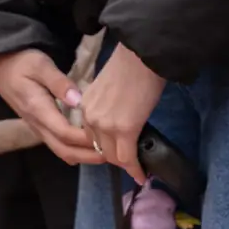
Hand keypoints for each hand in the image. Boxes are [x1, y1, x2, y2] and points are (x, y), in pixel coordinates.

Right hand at [0, 50, 103, 166]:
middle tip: (111, 155)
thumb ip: (59, 83)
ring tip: (104, 153)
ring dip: (82, 156)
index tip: (107, 138)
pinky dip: (75, 149)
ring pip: (61, 150)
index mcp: (38, 110)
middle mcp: (38, 124)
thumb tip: (78, 100)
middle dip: (87, 156)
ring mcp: (38, 128)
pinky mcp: (40, 126)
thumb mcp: (40, 65)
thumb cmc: (21, 61)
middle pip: (64, 150)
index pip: (64, 133)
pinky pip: (58, 144)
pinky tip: (89, 144)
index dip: (85, 139)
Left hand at [79, 44, 164, 182]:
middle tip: (132, 163)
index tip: (119, 153)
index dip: (107, 147)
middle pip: (101, 149)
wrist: (142, 53)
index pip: (92, 135)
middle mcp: (89, 117)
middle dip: (117, 158)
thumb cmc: (133, 63)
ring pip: (114, 157)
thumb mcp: (111, 87)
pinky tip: (143, 175)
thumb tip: (121, 118)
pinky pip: (127, 158)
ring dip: (127, 163)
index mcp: (86, 104)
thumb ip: (109, 106)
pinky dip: (135, 169)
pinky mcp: (124, 130)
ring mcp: (104, 125)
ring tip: (139, 168)